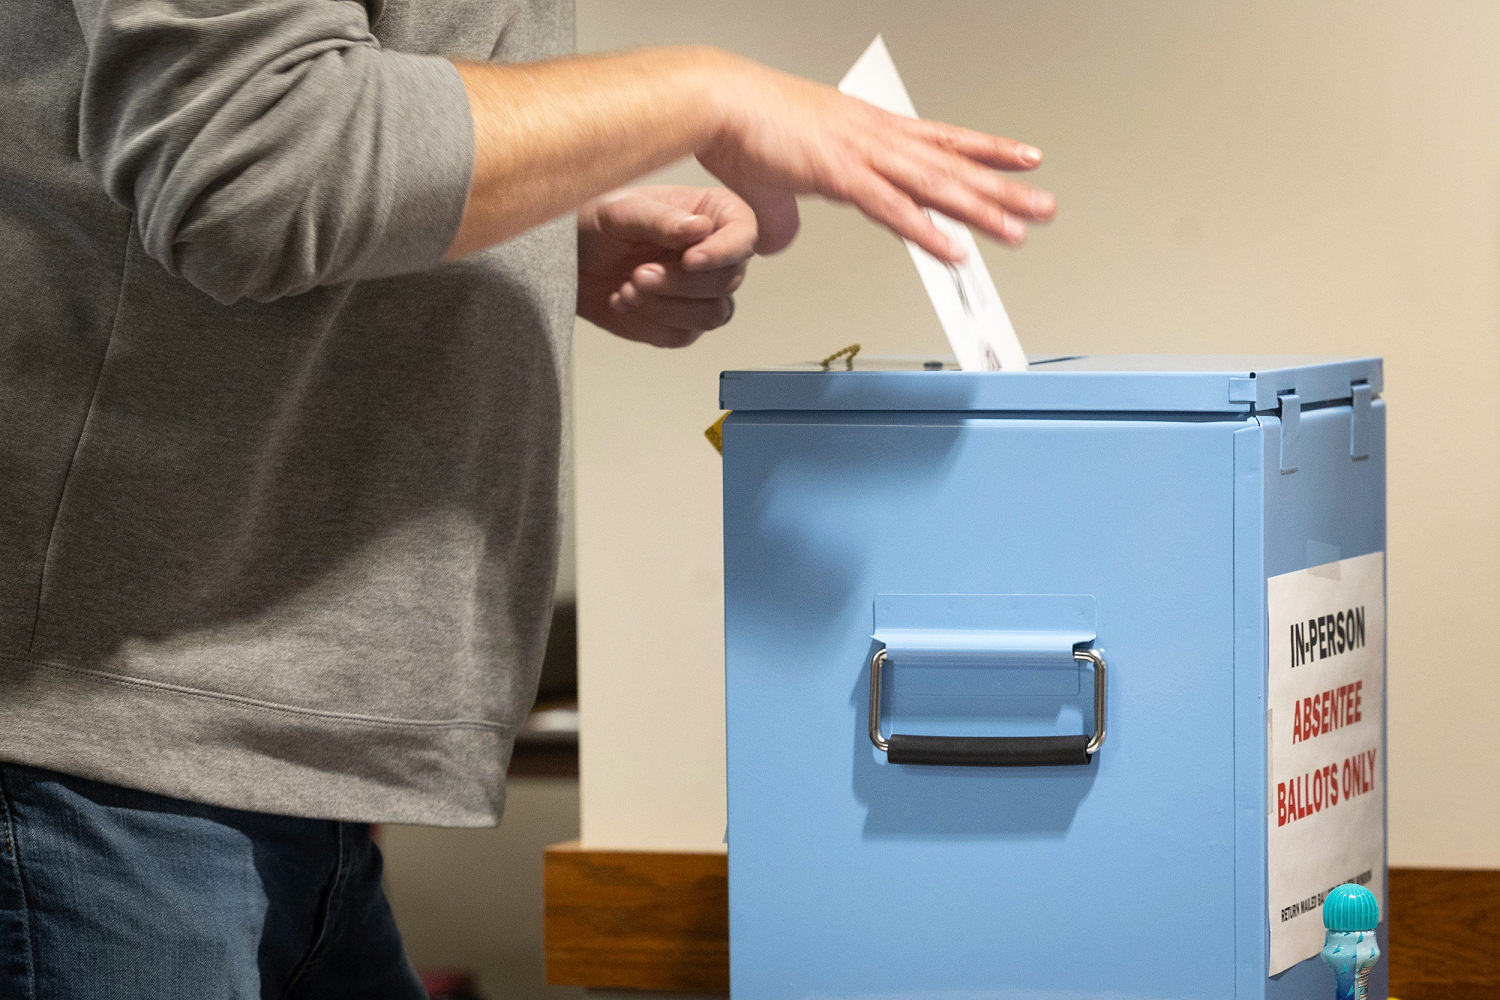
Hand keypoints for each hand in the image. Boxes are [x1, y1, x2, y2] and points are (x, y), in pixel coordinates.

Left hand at [577, 185, 754, 347]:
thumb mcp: (622, 211)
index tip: (689, 259)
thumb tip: (700, 230)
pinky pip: (683, 335)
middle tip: (638, 274)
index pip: (744, 234)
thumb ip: (661, 220)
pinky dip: (650, 322)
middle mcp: (716, 255)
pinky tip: (624, 301)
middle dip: (680, 283)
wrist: (571, 260)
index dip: (723, 251)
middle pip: (728, 280)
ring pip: (713, 314)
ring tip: (628, 288)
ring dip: (667, 306)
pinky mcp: (682, 323)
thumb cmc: (598, 223)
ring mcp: (703, 293)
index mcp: (714, 214)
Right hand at [697, 53, 1055, 261]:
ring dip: (980, 210)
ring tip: (1020, 228)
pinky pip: (894, 210)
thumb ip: (784, 216)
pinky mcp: (840, 174)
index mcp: (866, 130)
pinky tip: (956, 249)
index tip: (1020, 158)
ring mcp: (862, 154)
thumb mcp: (770, 183)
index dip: (984, 151)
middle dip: (1002, 188)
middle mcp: (875, 137)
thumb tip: (783, 239)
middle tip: (1041, 205)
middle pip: (952, 165)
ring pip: (936, 186)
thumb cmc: (739, 129)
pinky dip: (928, 231)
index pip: (940, 141)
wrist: (715, 102)